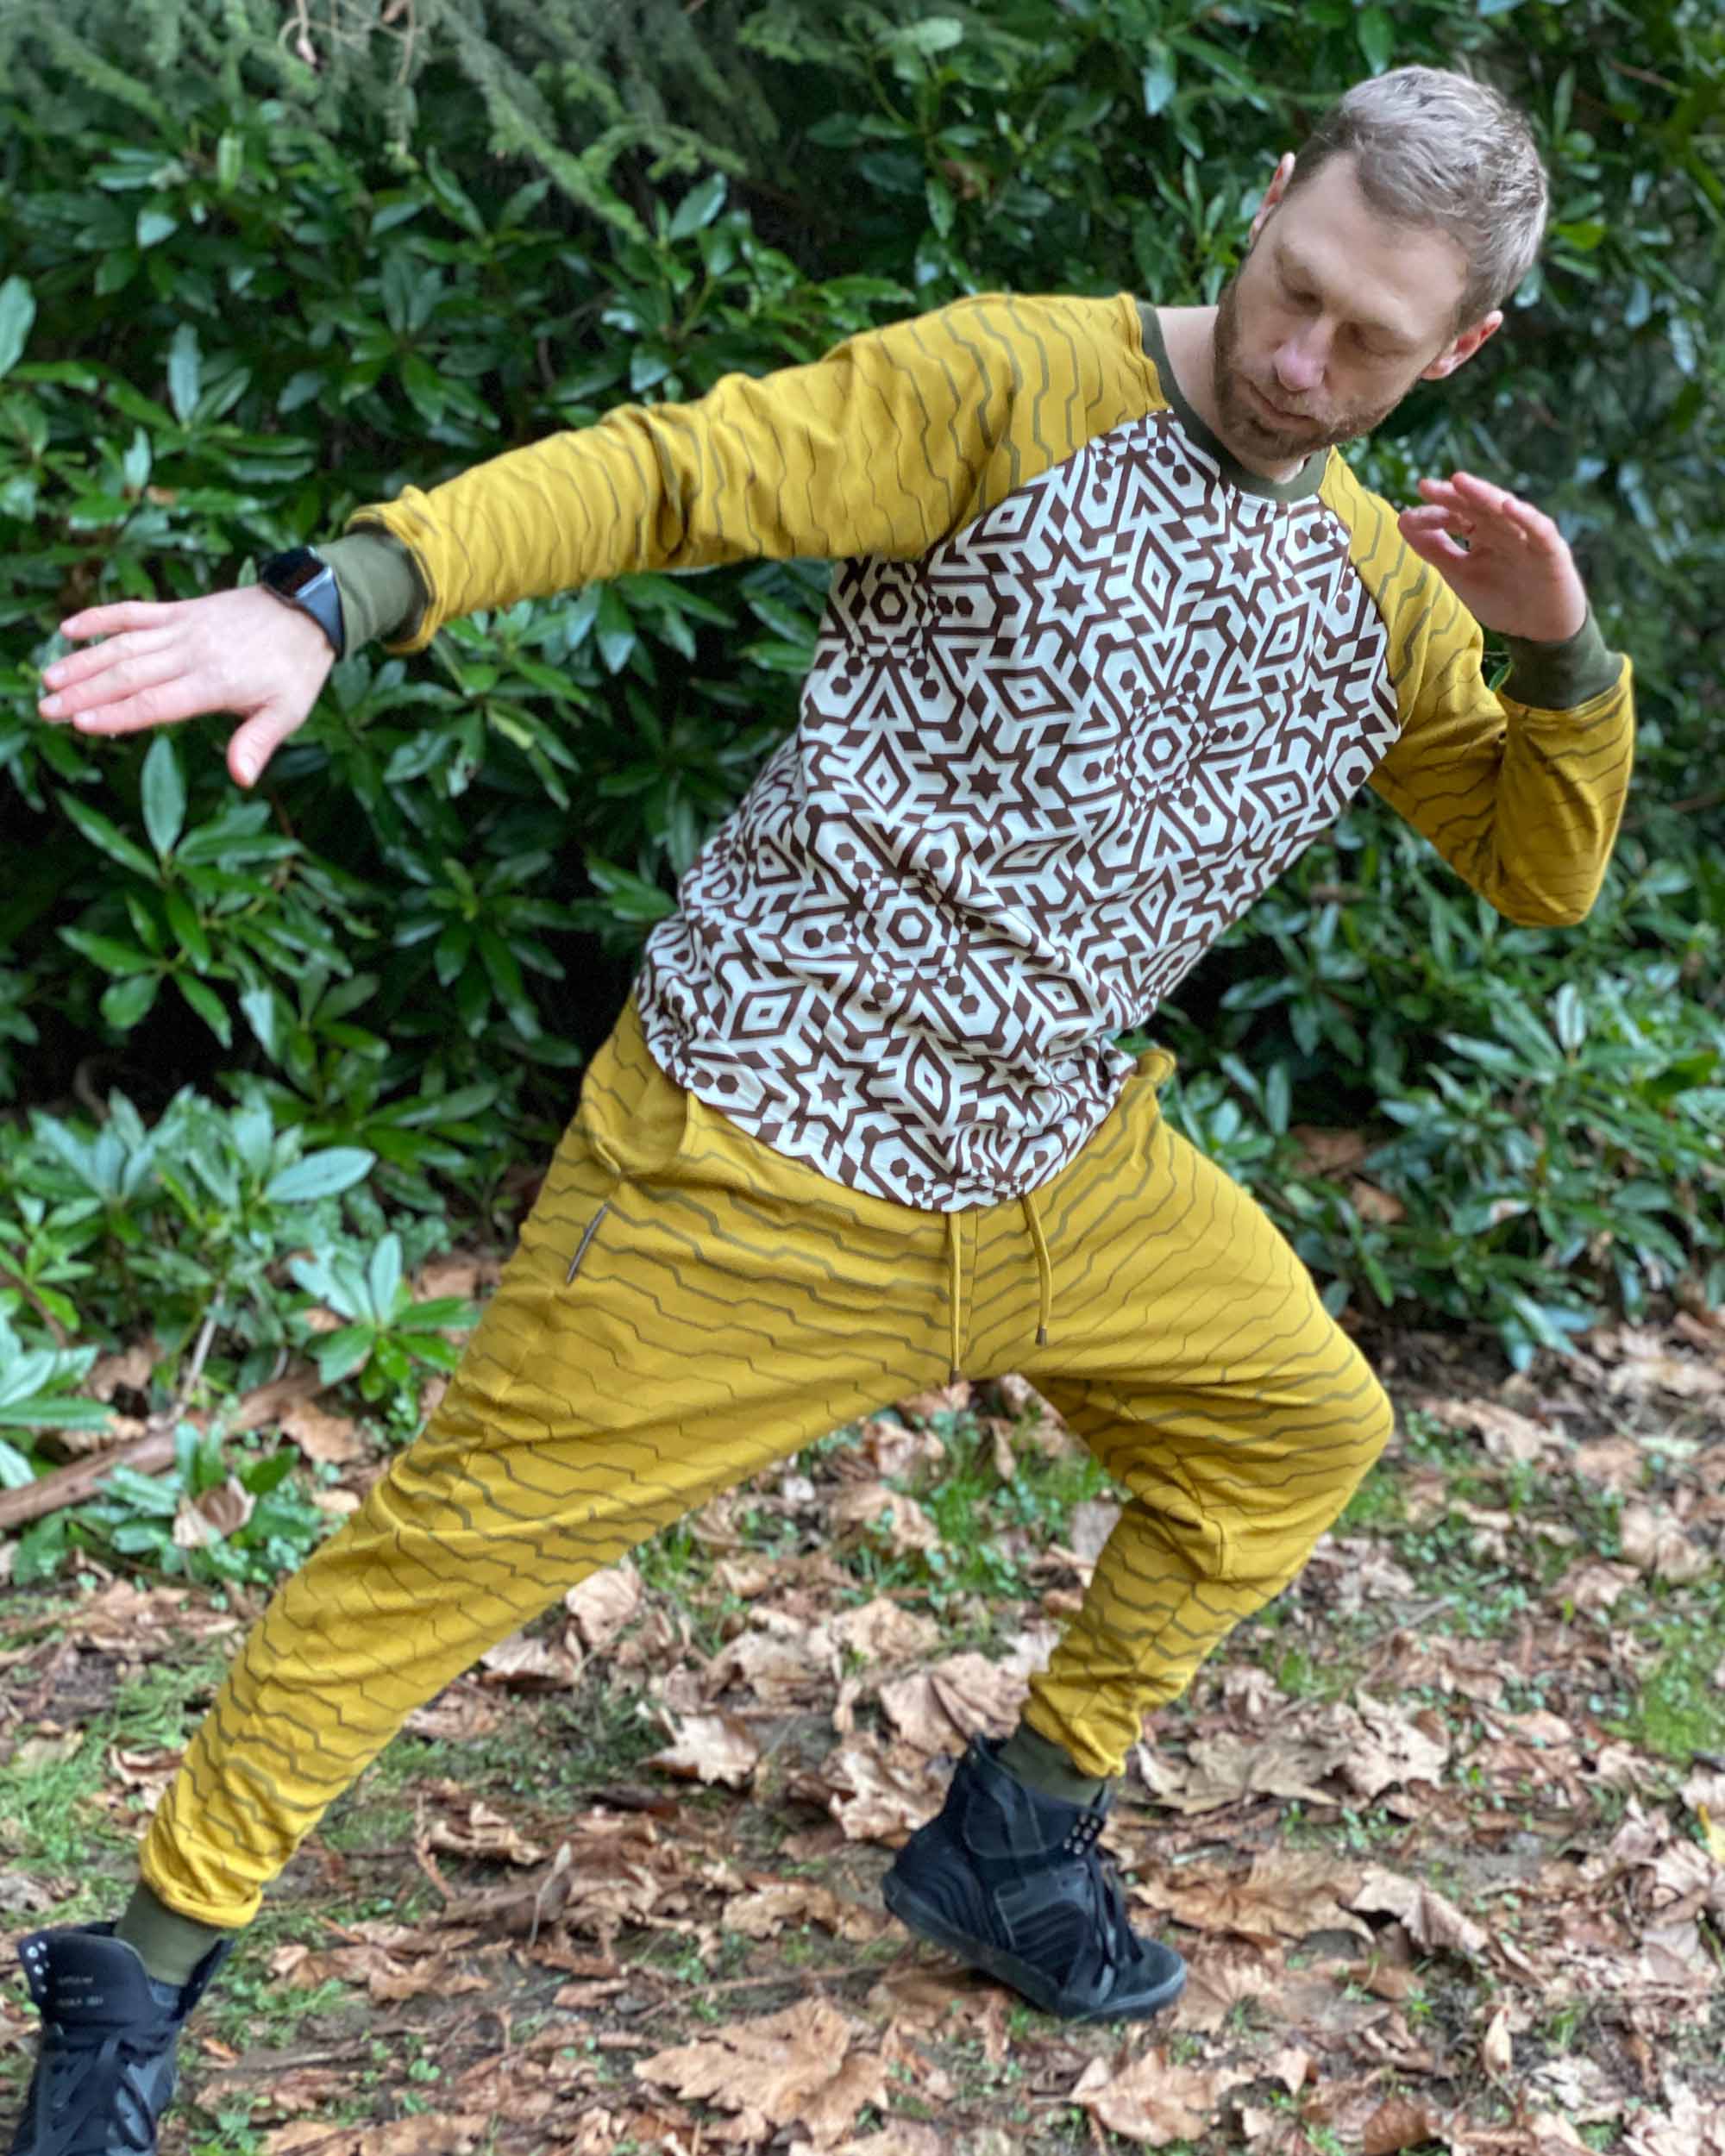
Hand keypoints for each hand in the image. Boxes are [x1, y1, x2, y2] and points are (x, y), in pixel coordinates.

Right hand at [36, 586, 336, 787]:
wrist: (307, 611)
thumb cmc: (296, 669)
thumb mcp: (288, 712)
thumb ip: (258, 743)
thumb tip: (243, 778)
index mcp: (215, 682)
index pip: (157, 701)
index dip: (119, 713)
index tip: (83, 724)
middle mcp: (192, 652)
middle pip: (129, 675)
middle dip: (85, 693)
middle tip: (46, 709)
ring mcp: (183, 628)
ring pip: (123, 644)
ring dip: (83, 661)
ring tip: (47, 679)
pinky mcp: (180, 610)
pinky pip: (134, 612)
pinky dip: (100, 618)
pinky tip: (69, 629)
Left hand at [1398, 470, 1587, 643]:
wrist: (1540, 629)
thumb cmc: (1501, 598)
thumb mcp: (1460, 574)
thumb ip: (1435, 549)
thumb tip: (1402, 521)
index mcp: (1482, 532)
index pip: (1456, 516)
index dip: (1433, 515)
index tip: (1408, 517)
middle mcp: (1504, 528)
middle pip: (1476, 507)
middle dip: (1453, 496)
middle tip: (1426, 486)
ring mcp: (1528, 536)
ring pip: (1505, 511)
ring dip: (1483, 495)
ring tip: (1460, 481)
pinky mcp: (1551, 550)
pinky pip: (1539, 530)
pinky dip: (1525, 517)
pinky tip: (1507, 506)